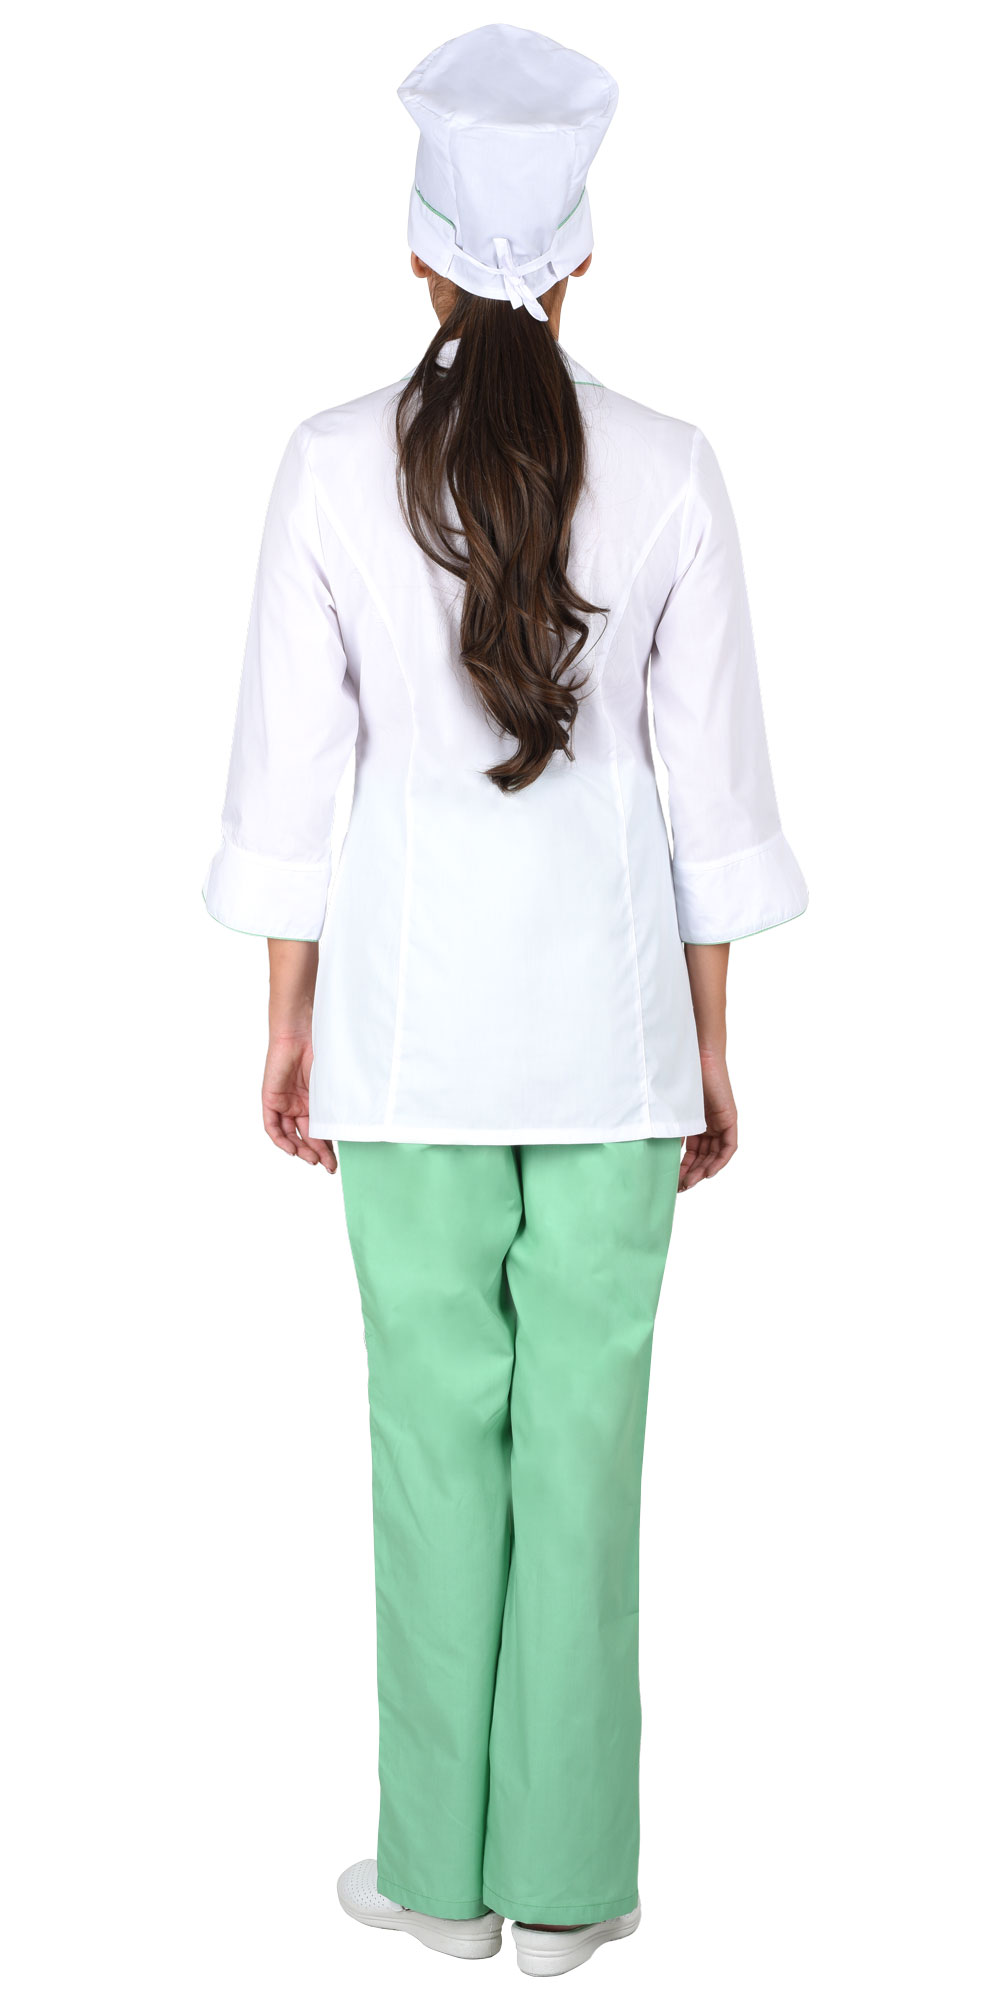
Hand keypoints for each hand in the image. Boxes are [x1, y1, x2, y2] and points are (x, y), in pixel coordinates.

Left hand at [262, 1033, 336, 1173]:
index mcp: (316, 1100)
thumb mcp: (333, 1082)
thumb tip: (357, 1125)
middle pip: (307, 1136)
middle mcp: (300, 1103)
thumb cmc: (321, 1048)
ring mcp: (285, 1102)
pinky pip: (272, 1126)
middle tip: (329, 1167)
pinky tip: (293, 1149)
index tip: (338, 1160)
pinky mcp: (271, 1098)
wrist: (300, 1029)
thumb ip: (339, 1103)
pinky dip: (281, 1139)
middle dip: (318, 1154)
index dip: (329, 1147)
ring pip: (290, 1135)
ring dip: (301, 1150)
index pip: (321, 1130)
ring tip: (314, 1160)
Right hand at [678, 1052, 737, 1191]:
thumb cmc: (678, 1077)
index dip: (683, 1168)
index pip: (692, 1152)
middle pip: (704, 1157)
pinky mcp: (729, 1119)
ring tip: (691, 1182)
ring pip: (715, 1155)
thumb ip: (667, 1130)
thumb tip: (655, 1153)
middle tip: (680, 1187)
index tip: (673, 1182)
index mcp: (694, 1123)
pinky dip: (720, 1161)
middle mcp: (709, 1125)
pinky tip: (708, 1172)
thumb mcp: (670, 1110)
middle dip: (692, 1174)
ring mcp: (720, 1122)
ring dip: (704, 1171)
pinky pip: (729, 1147)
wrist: (694, 1056)